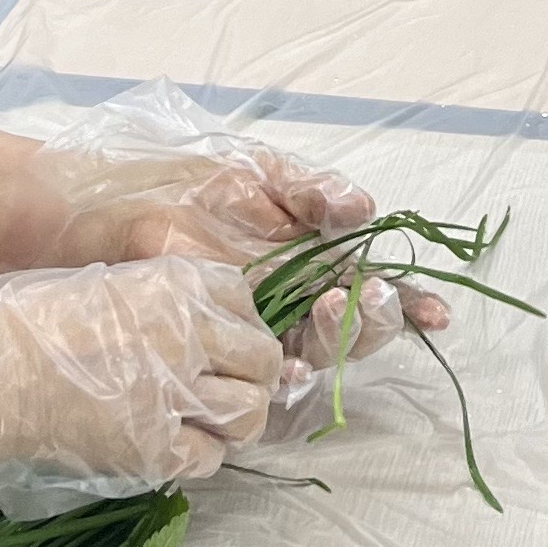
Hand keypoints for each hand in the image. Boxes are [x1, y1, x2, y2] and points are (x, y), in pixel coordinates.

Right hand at [0, 257, 281, 505]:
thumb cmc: (43, 321)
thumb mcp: (118, 285)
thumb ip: (175, 303)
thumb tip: (218, 332)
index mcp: (180, 283)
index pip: (246, 300)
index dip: (238, 324)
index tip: (221, 339)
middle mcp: (190, 333)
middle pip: (263, 360)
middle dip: (252, 376)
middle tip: (225, 387)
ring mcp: (177, 393)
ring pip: (250, 414)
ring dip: (236, 420)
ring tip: (208, 421)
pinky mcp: (155, 448)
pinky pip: (209, 458)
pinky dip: (199, 456)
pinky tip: (173, 444)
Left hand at [44, 142, 450, 367]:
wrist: (111, 206)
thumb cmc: (185, 182)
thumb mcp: (258, 173)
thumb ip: (314, 189)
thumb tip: (363, 208)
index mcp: (312, 257)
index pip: (370, 286)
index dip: (406, 303)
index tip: (436, 312)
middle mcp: (294, 299)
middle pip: (355, 328)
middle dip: (375, 319)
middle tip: (366, 295)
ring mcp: (260, 325)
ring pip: (319, 354)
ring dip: (339, 339)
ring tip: (334, 305)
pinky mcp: (222, 346)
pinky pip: (263, 373)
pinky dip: (285, 371)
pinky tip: (288, 360)